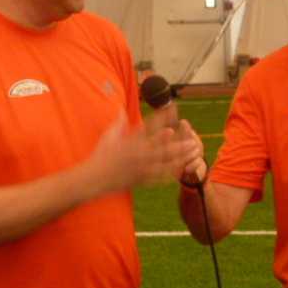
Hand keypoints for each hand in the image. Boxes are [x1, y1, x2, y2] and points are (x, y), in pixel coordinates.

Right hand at [87, 113, 202, 192]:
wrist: (93, 179)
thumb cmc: (100, 156)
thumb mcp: (108, 135)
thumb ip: (118, 122)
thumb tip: (121, 108)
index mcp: (131, 141)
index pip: (150, 125)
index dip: (163, 116)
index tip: (174, 109)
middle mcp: (138, 154)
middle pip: (164, 147)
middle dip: (180, 143)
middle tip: (194, 138)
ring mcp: (141, 168)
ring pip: (166, 162)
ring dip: (181, 156)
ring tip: (194, 152)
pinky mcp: (141, 180)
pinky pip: (160, 176)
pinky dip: (172, 172)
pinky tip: (184, 168)